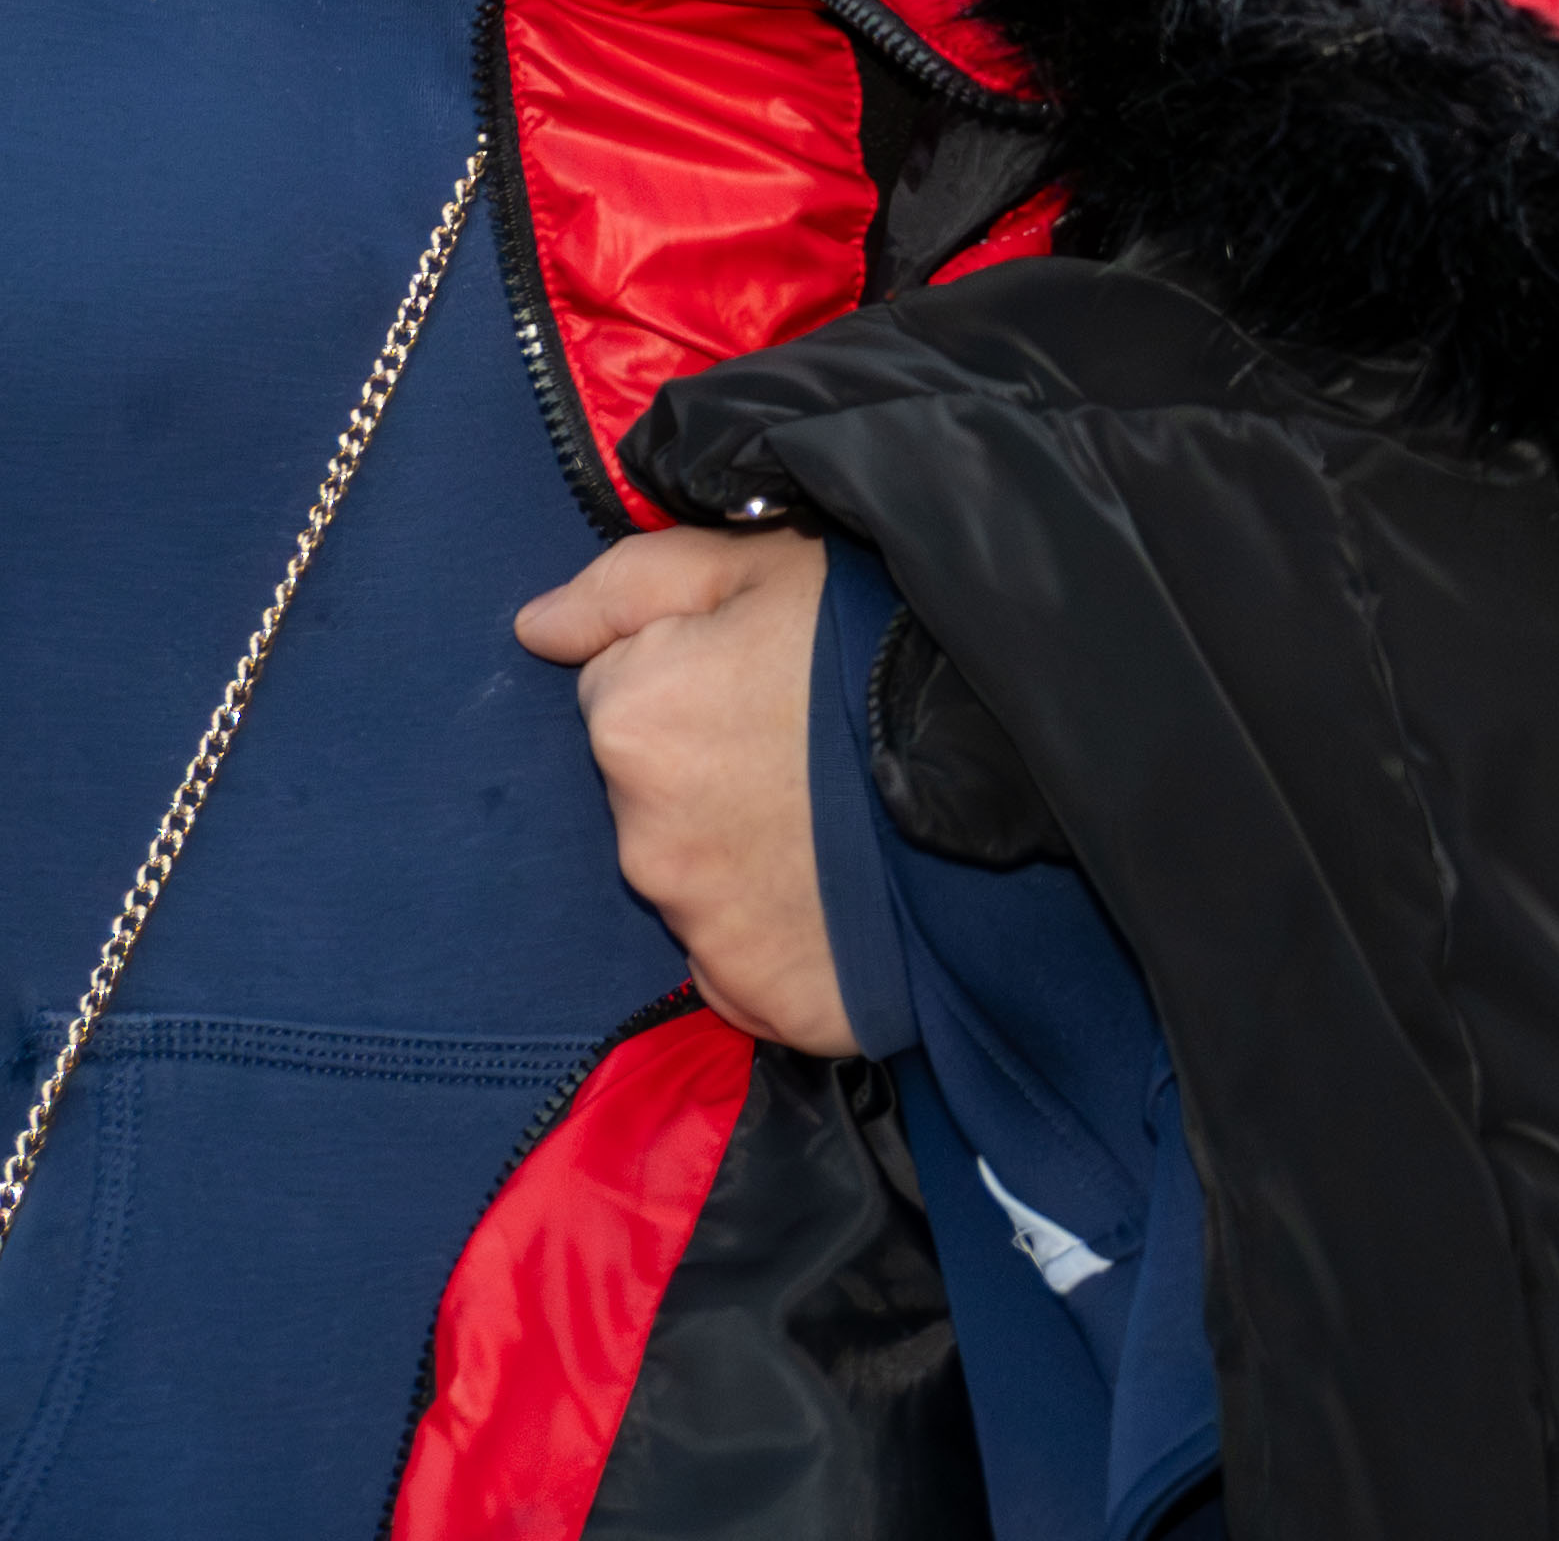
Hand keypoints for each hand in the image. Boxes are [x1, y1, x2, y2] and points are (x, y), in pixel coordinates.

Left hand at [517, 525, 849, 1049]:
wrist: (1024, 756)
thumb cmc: (889, 636)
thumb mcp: (766, 560)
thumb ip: (629, 582)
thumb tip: (535, 627)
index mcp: (632, 720)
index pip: (623, 697)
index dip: (697, 677)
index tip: (769, 674)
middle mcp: (645, 839)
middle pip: (654, 800)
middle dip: (714, 772)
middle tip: (812, 747)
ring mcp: (704, 931)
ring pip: (701, 884)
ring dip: (750, 854)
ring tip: (844, 815)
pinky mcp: (767, 997)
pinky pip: (750, 970)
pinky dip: (787, 938)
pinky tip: (847, 892)